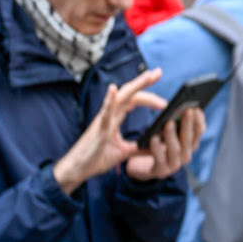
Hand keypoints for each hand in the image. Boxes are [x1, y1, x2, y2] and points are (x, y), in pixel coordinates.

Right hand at [53, 71, 164, 193]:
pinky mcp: (98, 129)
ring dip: (135, 85)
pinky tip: (114, 90)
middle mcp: (110, 114)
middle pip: (130, 93)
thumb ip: (138, 148)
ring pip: (121, 97)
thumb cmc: (96, 158)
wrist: (77, 170)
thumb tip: (156, 147)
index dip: (149, 97)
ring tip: (149, 76)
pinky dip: (110, 100)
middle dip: (144, 82)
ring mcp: (103, 119)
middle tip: (159, 72)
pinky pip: (104, 112)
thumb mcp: (122, 153)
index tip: (165, 100)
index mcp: (115, 117)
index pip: (135, 100)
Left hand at [124, 102, 205, 182]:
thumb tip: (173, 106)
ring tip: (168, 123)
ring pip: (176, 150)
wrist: (141, 165)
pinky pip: (159, 159)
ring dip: (172, 136)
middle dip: (188, 124)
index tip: (196, 108)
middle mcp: (185, 155)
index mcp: (189, 144)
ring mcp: (174, 165)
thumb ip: (173, 121)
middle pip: (189, 139)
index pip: (199, 131)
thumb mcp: (167, 131)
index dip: (199, 120)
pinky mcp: (161, 172)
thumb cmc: (156, 142)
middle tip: (187, 111)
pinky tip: (153, 138)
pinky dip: (157, 149)